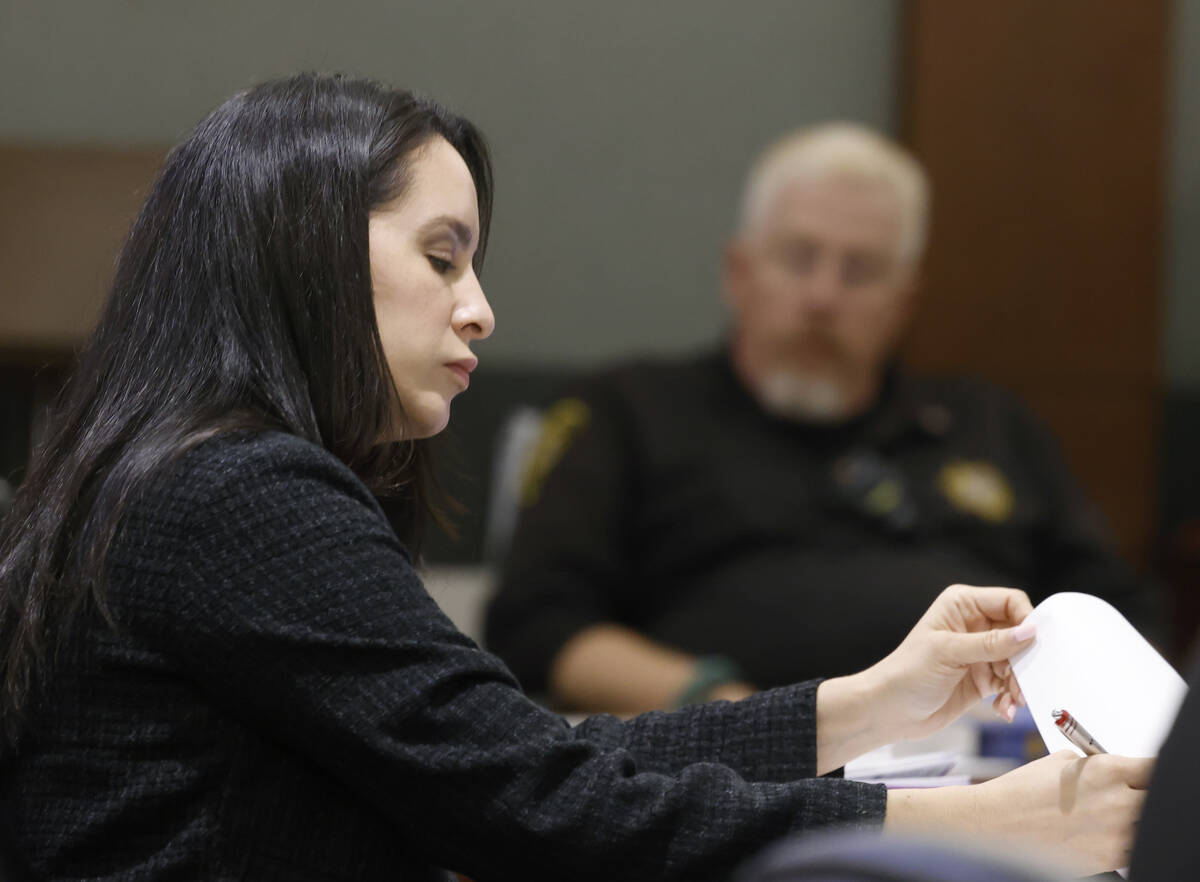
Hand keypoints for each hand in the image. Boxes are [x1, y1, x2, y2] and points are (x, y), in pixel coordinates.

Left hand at [862, 584, 1035, 741]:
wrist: (889, 711)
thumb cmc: (907, 674)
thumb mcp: (949, 653)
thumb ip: (991, 643)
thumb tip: (1029, 632)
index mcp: (962, 605)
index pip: (1009, 601)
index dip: (1026, 620)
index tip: (1034, 645)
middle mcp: (974, 625)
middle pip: (1019, 633)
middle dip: (1025, 659)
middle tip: (1023, 682)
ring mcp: (979, 652)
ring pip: (1019, 661)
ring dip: (1020, 683)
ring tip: (1012, 700)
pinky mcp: (983, 677)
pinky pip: (1010, 683)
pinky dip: (1011, 697)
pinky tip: (1003, 709)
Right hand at [887, 751, 1151, 874]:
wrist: (997, 822)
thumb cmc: (1023, 790)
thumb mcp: (1062, 762)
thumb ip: (1096, 764)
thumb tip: (1117, 771)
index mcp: (1108, 769)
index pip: (1155, 767)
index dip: (1153, 769)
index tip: (1150, 772)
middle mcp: (1118, 801)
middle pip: (1157, 797)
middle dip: (1145, 793)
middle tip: (1130, 792)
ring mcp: (1117, 833)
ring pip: (1147, 825)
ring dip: (1135, 818)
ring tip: (1108, 814)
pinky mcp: (1109, 858)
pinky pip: (1133, 848)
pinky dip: (1124, 840)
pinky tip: (1100, 832)